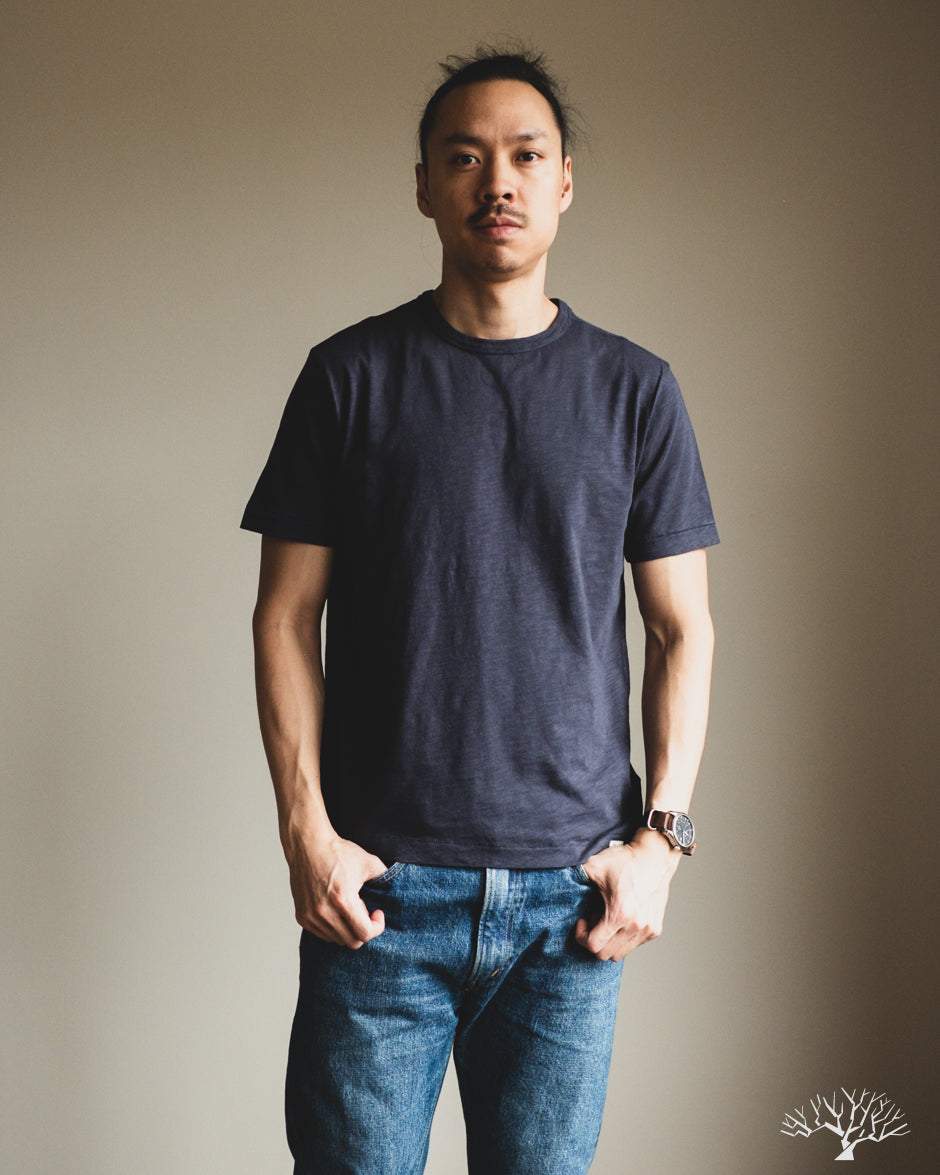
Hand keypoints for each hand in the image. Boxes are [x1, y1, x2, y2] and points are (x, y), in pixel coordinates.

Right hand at [284, 828, 388, 948]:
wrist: (308, 845)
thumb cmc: (337, 852)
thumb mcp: (368, 862)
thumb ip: (385, 878)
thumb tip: (396, 888)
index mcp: (342, 900)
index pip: (364, 934)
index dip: (377, 927)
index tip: (377, 913)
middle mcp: (324, 912)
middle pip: (352, 941)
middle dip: (363, 929)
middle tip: (363, 908)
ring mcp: (311, 916)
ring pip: (337, 940)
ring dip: (348, 928)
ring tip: (348, 906)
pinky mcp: (302, 916)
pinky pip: (323, 934)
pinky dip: (334, 928)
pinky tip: (336, 908)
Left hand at [574, 829, 680, 961]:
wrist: (654, 856)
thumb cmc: (625, 860)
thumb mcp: (594, 865)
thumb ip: (574, 877)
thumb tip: (554, 882)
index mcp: (620, 914)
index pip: (593, 946)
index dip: (582, 936)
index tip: (582, 921)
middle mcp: (636, 926)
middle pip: (605, 954)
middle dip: (594, 939)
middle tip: (594, 918)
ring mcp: (647, 929)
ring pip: (620, 953)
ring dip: (609, 941)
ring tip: (608, 919)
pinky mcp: (655, 929)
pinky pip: (633, 945)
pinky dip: (623, 937)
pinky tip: (622, 917)